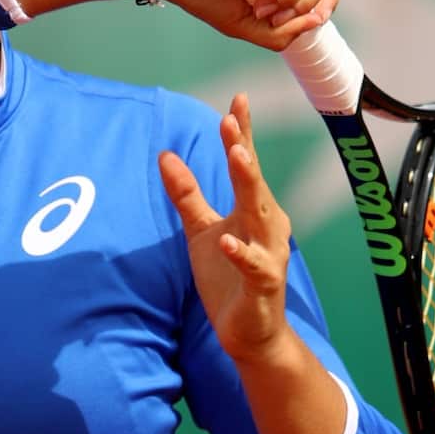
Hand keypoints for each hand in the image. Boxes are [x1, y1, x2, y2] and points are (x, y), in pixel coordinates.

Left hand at [158, 91, 292, 364]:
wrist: (248, 333)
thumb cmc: (228, 277)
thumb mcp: (201, 232)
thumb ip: (186, 195)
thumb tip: (165, 155)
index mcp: (253, 210)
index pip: (246, 166)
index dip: (241, 133)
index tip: (236, 100)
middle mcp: (267, 225)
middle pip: (255, 183)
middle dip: (242, 152)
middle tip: (230, 122)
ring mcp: (269, 254)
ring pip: (262, 215)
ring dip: (250, 186)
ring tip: (237, 157)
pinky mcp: (264, 284)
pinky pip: (254, 265)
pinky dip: (242, 253)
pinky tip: (228, 241)